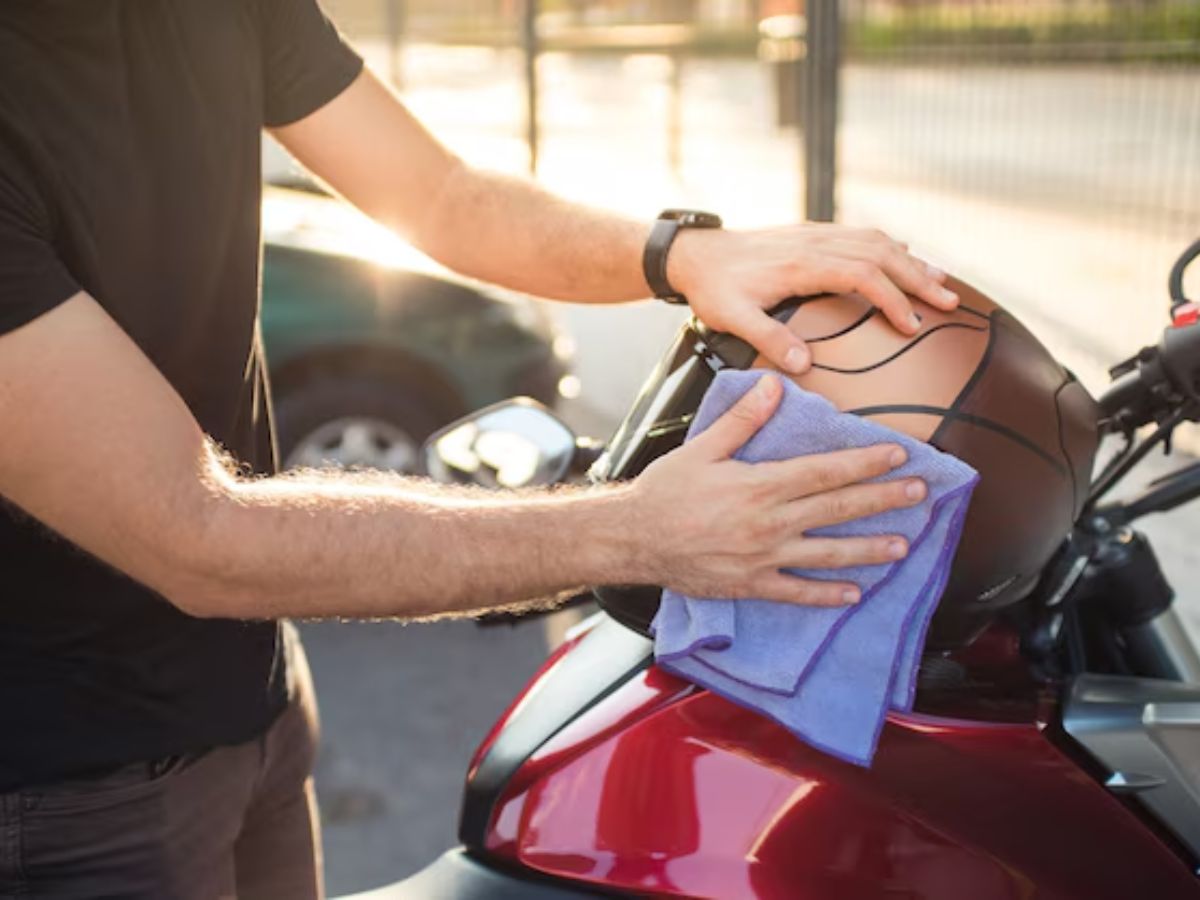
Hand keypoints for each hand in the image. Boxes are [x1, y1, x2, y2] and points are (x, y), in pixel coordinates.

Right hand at [630, 374, 926, 605]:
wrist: (634, 539)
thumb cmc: (665, 491)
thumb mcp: (703, 447)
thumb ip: (743, 419)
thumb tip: (775, 385)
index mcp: (760, 485)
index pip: (825, 471)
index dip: (865, 462)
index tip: (899, 454)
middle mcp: (769, 522)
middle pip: (838, 509)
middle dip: (883, 499)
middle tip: (920, 493)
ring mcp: (763, 557)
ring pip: (828, 553)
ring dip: (870, 548)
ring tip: (903, 545)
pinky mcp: (751, 584)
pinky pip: (797, 592)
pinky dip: (827, 595)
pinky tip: (853, 594)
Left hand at [667, 223, 960, 372]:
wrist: (694, 255)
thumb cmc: (713, 289)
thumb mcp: (731, 318)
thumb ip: (768, 338)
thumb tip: (802, 364)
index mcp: (802, 264)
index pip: (861, 276)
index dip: (891, 299)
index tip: (911, 326)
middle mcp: (815, 242)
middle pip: (880, 253)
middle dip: (918, 277)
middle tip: (949, 303)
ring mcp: (815, 234)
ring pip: (875, 240)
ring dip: (911, 259)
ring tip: (941, 282)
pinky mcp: (812, 234)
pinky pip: (860, 234)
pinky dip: (889, 246)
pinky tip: (906, 256)